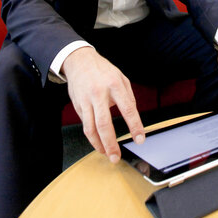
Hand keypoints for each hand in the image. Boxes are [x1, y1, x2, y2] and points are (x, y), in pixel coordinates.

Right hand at [61, 47, 144, 162]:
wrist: (79, 60)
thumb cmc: (102, 70)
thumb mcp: (121, 78)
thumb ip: (128, 97)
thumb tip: (133, 117)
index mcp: (114, 85)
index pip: (128, 109)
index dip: (135, 126)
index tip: (140, 139)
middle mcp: (99, 93)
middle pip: (104, 124)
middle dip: (111, 144)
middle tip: (116, 157)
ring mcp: (86, 100)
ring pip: (90, 128)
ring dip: (98, 144)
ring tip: (106, 153)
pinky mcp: (78, 105)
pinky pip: (85, 124)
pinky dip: (92, 135)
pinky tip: (98, 141)